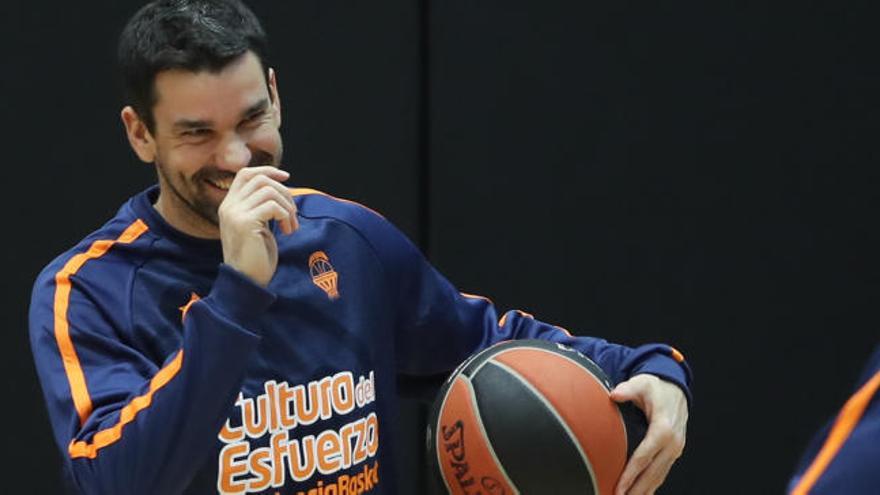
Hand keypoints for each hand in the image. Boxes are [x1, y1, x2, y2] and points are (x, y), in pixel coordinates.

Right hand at [218, 166, 297, 286]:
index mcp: (229, 205)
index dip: (267, 171)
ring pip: (268, 190)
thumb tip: (280, 186)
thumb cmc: (256, 256)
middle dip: (283, 192)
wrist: (247, 281)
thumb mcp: (258, 225)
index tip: (286, 177)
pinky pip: (272, 206)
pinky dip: (285, 215)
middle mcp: (228, 206)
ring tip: (290, 225)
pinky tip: (287, 230)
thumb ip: (261, 206)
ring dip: (287, 206)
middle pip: (260, 179)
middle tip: (292, 214)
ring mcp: (235, 213)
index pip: (245, 174)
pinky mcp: (245, 223)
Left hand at [610, 374, 687, 494]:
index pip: (644, 457)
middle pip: (652, 473)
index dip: (630, 474)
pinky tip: (642, 493)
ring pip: (659, 476)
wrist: (676, 389)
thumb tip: (614, 394)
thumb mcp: (641, 383)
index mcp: (664, 429)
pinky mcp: (674, 452)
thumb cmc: (657, 388)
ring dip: (644, 490)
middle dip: (636, 489)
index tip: (619, 487)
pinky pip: (662, 472)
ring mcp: (675, 449)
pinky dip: (652, 485)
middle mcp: (673, 443)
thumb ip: (627, 389)